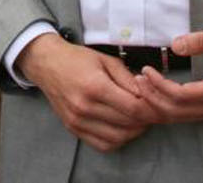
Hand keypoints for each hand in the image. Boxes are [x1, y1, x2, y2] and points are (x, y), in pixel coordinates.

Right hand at [16, 32, 159, 151]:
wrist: (47, 63)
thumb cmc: (77, 58)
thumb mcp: (106, 60)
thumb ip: (128, 78)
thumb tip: (147, 93)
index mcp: (95, 86)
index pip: (133, 108)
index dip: (150, 109)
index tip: (156, 104)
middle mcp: (85, 107)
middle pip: (128, 124)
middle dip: (145, 119)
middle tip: (150, 111)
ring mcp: (78, 120)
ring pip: (117, 138)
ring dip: (133, 132)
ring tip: (137, 119)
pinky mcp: (73, 128)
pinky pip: (102, 144)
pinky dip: (117, 140)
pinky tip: (121, 128)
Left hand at [133, 24, 202, 122]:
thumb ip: (202, 40)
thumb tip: (175, 45)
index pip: (182, 95)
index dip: (160, 85)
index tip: (145, 70)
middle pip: (177, 111)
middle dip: (153, 97)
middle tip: (137, 79)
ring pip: (180, 118)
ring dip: (158, 105)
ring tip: (141, 87)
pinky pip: (187, 116)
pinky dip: (168, 109)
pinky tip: (155, 96)